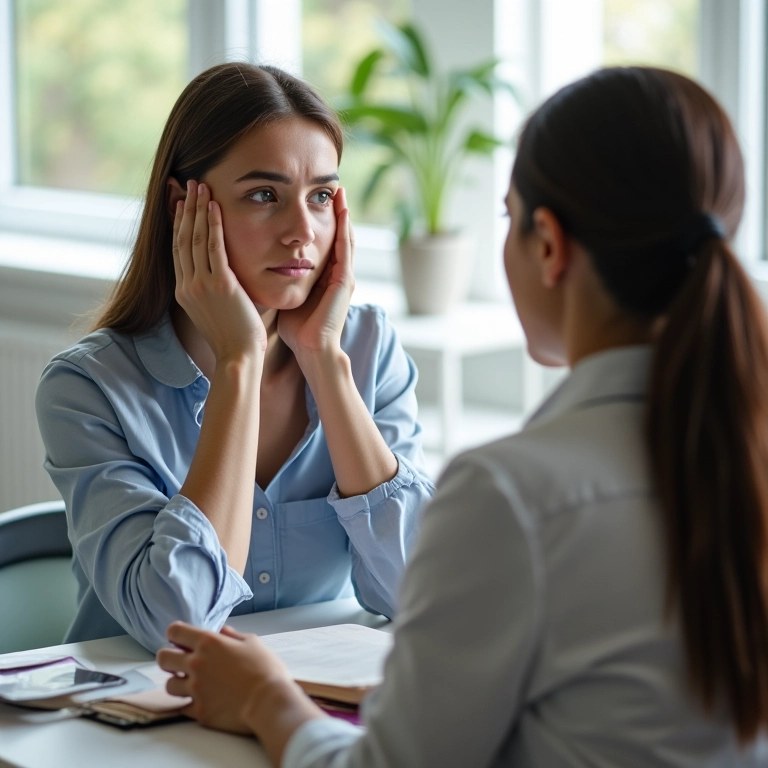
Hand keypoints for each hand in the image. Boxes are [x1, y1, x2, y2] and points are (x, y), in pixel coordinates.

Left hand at [157, 622, 294, 734]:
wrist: (269, 702)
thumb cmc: (265, 669)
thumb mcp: (252, 642)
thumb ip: (232, 636)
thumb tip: (222, 632)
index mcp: (208, 643)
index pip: (175, 632)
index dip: (175, 634)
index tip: (181, 640)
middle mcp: (196, 665)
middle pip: (163, 658)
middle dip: (169, 658)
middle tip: (180, 663)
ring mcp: (195, 690)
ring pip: (169, 686)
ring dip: (178, 683)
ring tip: (192, 685)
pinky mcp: (199, 712)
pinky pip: (183, 707)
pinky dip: (190, 704)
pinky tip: (203, 701)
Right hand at [173, 180, 266, 361]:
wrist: (238, 356)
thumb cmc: (233, 338)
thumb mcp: (213, 311)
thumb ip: (211, 291)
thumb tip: (218, 276)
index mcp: (183, 292)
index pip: (178, 250)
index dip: (178, 224)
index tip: (181, 203)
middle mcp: (187, 285)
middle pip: (182, 238)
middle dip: (185, 209)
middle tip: (188, 184)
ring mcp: (201, 284)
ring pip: (196, 238)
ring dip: (198, 209)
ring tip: (200, 186)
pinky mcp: (219, 285)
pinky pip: (214, 247)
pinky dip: (213, 224)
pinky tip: (214, 206)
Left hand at [277, 187, 354, 359]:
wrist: (313, 350)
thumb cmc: (298, 330)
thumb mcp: (289, 296)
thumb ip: (282, 280)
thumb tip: (262, 266)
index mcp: (325, 277)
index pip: (325, 242)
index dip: (321, 221)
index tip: (312, 200)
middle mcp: (338, 274)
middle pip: (338, 235)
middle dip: (336, 212)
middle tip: (333, 187)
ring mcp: (344, 277)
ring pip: (346, 238)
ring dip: (344, 214)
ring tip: (339, 192)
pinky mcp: (345, 281)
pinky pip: (346, 249)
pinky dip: (345, 229)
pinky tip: (343, 212)